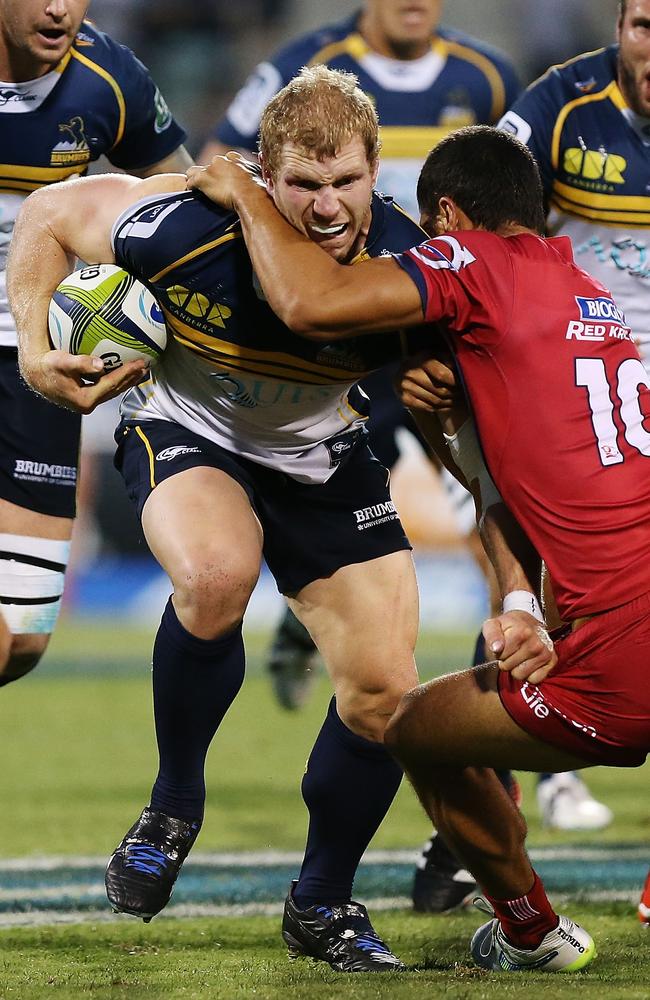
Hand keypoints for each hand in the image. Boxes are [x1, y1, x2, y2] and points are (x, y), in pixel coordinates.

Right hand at [22, 350, 148, 413]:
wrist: (36, 375)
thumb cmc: (48, 366)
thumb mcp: (62, 362)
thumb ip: (81, 364)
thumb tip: (100, 365)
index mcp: (85, 399)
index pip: (111, 384)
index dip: (127, 373)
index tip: (140, 363)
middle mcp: (89, 404)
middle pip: (116, 389)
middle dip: (132, 378)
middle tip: (147, 366)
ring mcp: (88, 402)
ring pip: (113, 390)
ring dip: (128, 380)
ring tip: (142, 371)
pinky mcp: (87, 397)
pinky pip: (107, 388)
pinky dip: (118, 380)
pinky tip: (126, 372)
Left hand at [186, 152, 263, 210]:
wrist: (251, 196)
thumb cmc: (259, 191)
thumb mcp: (261, 178)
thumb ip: (257, 175)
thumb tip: (266, 180)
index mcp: (235, 159)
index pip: (226, 160)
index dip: (223, 171)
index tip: (226, 180)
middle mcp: (221, 160)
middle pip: (210, 166)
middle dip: (210, 176)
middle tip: (213, 189)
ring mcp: (210, 169)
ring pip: (195, 171)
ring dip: (196, 180)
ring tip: (198, 190)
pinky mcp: (202, 179)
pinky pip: (190, 182)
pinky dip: (190, 188)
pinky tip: (192, 194)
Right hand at [398, 351, 457, 411]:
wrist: (405, 371)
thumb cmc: (427, 363)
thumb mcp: (438, 356)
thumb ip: (449, 360)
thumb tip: (461, 368)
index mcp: (422, 359)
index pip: (442, 375)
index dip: (455, 381)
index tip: (464, 384)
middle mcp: (411, 372)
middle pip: (440, 390)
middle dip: (454, 394)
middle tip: (463, 394)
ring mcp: (406, 387)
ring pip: (435, 401)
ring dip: (449, 402)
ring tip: (456, 400)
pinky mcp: (404, 398)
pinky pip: (428, 407)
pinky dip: (440, 408)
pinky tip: (446, 405)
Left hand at [482, 610, 556, 683]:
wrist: (527, 622)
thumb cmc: (508, 626)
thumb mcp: (494, 624)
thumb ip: (492, 635)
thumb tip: (496, 648)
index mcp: (522, 632)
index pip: (501, 655)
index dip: (498, 652)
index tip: (502, 644)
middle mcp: (536, 644)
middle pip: (509, 667)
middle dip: (507, 660)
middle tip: (511, 650)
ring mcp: (545, 653)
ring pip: (521, 675)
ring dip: (517, 668)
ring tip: (519, 655)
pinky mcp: (552, 661)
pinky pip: (534, 679)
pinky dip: (529, 674)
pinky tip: (528, 662)